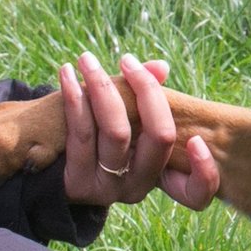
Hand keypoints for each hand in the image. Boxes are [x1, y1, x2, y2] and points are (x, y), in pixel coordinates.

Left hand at [60, 52, 219, 211]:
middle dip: (145, 88)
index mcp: (160, 172)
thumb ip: (143, 93)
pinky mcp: (78, 185)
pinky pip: (82, 133)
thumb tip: (161, 67)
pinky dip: (75, 97)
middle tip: (125, 59)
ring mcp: (109, 189)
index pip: (197, 192)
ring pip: (117, 131)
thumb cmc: (94, 129)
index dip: (205, 171)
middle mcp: (139, 186)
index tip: (196, 139)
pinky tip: (66, 74)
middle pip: (159, 137)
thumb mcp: (123, 113)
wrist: (45, 155)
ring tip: (86, 59)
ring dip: (101, 86)